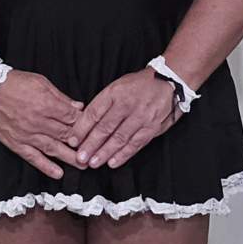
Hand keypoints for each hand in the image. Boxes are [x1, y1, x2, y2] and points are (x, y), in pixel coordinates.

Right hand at [0, 70, 86, 179]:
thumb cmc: (15, 83)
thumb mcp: (41, 82)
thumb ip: (61, 97)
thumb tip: (79, 106)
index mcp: (47, 104)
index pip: (72, 118)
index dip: (85, 124)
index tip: (94, 129)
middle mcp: (39, 121)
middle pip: (66, 134)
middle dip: (82, 143)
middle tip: (95, 150)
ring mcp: (27, 134)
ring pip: (53, 148)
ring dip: (70, 158)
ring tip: (84, 165)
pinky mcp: (17, 143)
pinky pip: (33, 158)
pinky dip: (46, 167)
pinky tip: (58, 174)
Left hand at [67, 67, 183, 169]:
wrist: (169, 81)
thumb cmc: (139, 85)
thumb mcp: (117, 86)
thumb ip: (103, 104)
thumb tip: (84, 123)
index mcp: (115, 92)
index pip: (94, 112)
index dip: (81, 128)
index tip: (72, 140)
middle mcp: (127, 104)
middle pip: (105, 127)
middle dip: (90, 144)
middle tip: (80, 157)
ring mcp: (140, 116)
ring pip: (119, 138)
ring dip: (104, 152)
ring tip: (93, 162)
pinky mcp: (152, 127)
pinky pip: (135, 143)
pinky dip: (123, 154)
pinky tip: (112, 162)